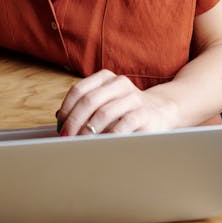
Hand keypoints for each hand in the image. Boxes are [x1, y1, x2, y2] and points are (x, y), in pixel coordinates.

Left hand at [56, 70, 178, 136]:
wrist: (161, 111)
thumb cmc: (126, 110)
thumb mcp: (105, 103)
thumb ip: (85, 107)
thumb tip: (61, 118)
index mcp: (106, 78)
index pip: (78, 90)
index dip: (67, 109)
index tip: (60, 127)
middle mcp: (119, 83)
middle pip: (89, 101)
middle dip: (74, 122)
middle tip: (67, 139)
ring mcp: (133, 97)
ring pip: (104, 112)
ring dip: (88, 131)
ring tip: (81, 143)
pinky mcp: (144, 113)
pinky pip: (123, 125)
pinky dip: (109, 136)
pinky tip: (102, 144)